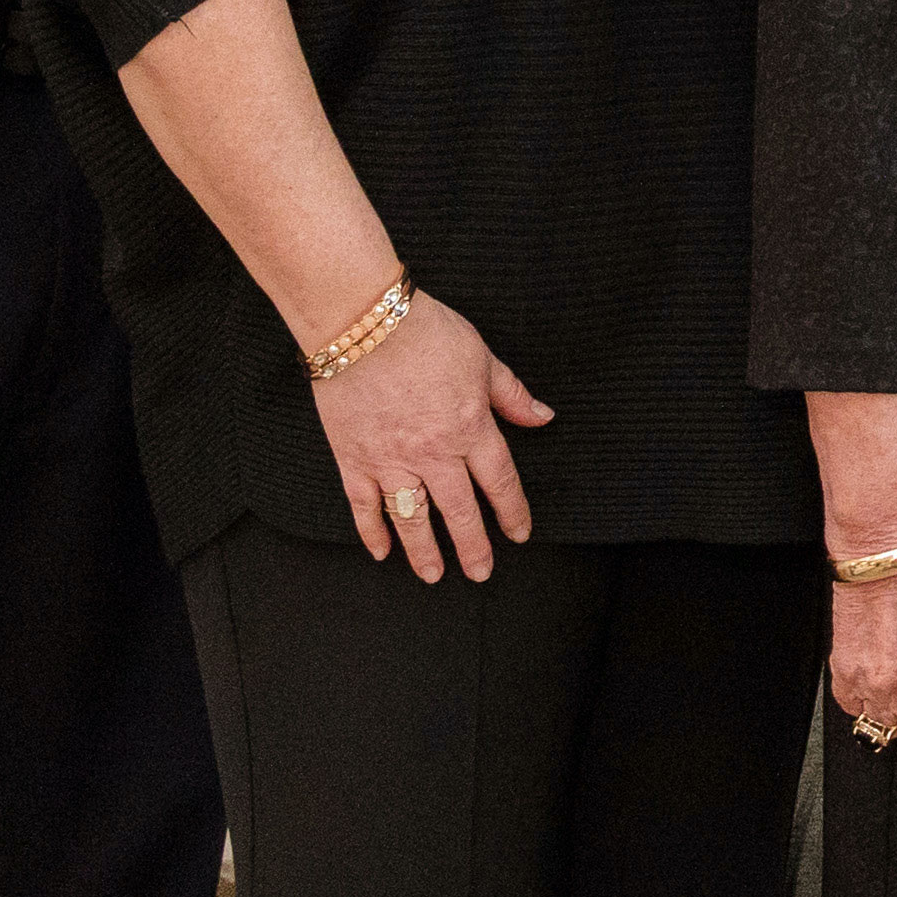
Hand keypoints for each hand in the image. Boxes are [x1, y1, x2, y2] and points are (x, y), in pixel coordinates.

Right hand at [311, 294, 549, 581]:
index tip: (519, 534)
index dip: (512, 512)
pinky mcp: (353, 458)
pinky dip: (372, 532)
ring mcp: (391, 460)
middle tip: (481, 573)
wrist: (363, 321)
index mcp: (471, 428)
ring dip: (425, 551)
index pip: (500, 482)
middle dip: (473, 547)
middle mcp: (434, 453)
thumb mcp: (482, 358)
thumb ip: (511, 395)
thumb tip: (543, 417)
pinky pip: (363, 506)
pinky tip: (382, 552)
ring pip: (412, 519)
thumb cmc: (426, 332)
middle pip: (459, 512)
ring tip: (434, 575)